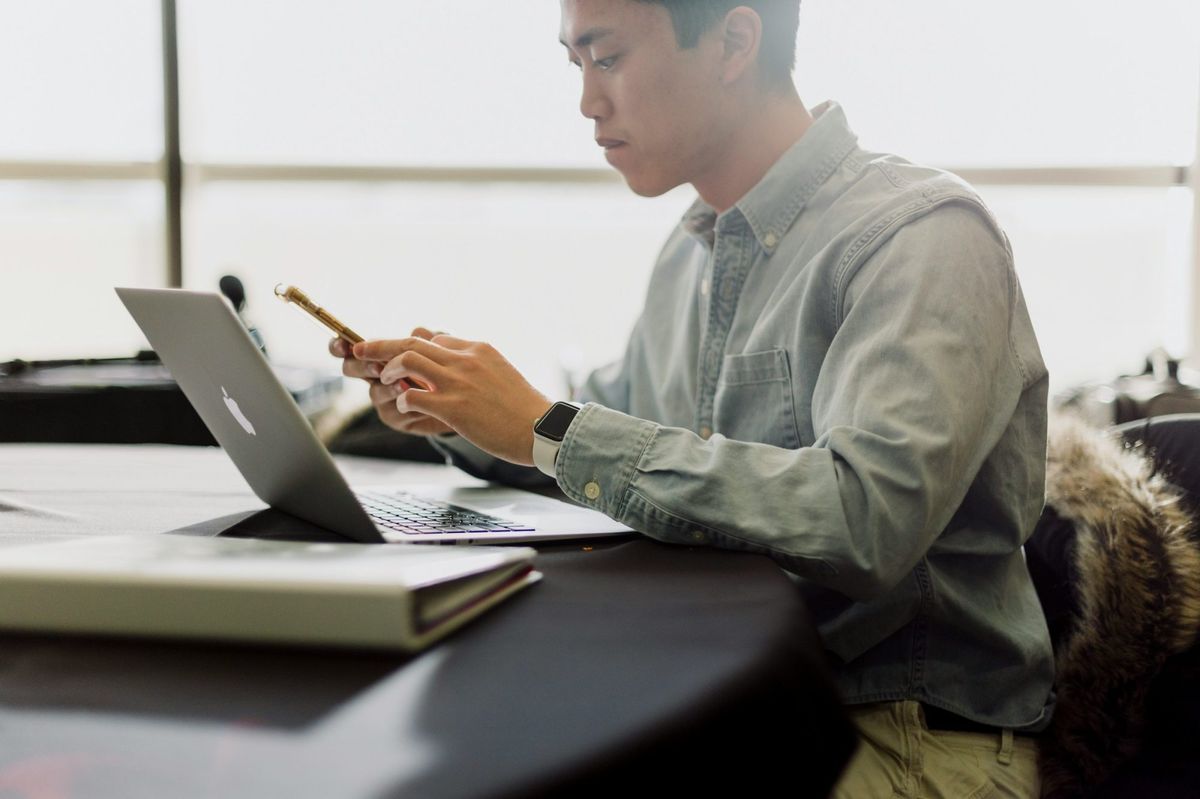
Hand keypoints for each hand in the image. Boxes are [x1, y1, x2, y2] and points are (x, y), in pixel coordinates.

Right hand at [330, 327, 453, 436]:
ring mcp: (384, 397)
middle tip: (378, 367)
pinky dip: (406, 405)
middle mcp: (377, 375)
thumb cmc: (447, 371)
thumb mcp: (440, 350)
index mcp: (380, 354)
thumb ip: (428, 339)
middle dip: (362, 366)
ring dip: (387, 388)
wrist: (461, 402)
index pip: (351, 347)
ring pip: (374, 392)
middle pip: (352, 369)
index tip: (343, 344)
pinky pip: (393, 412)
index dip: (340, 345)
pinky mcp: (396, 417)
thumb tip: (418, 331)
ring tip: (403, 384)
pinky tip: (419, 401)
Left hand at [357, 334, 552, 465]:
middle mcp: (465, 359)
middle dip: (380, 344)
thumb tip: (455, 366)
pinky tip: (406, 407)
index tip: (398, 355)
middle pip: (413, 341)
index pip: (435, 337)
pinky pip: (413, 395)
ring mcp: (458, 382)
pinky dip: (403, 400)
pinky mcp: (453, 407)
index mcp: (478, 349)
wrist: (541, 429)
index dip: (412, 346)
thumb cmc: (524, 409)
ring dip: (389, 370)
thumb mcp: (501, 373)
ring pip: (407, 361)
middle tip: (360, 349)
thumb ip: (476, 366)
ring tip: (386, 382)